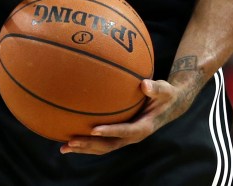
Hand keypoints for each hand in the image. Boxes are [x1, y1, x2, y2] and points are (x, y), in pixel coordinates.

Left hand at [59, 77, 195, 155]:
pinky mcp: (119, 133)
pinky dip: (86, 141)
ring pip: (103, 147)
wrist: (169, 105)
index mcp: (144, 127)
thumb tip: (144, 84)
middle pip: (109, 145)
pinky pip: (101, 140)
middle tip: (71, 141)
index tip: (94, 130)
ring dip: (84, 148)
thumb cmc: (165, 94)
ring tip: (64, 147)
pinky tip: (68, 138)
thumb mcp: (165, 89)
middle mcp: (133, 135)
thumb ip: (156, 88)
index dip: (110, 132)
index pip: (125, 131)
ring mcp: (125, 137)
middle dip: (90, 145)